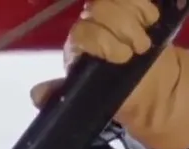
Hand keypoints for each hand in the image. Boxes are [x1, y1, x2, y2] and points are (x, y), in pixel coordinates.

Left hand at [31, 0, 188, 148]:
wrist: (151, 85)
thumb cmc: (118, 92)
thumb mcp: (89, 99)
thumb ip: (64, 95)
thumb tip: (37, 95)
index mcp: (79, 45)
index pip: (84, 31)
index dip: (105, 41)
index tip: (124, 58)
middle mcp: (91, 22)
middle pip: (99, 7)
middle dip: (124, 27)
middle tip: (139, 49)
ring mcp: (113, 11)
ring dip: (137, 15)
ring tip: (146, 39)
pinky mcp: (132, 6)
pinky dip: (145, 5)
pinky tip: (151, 19)